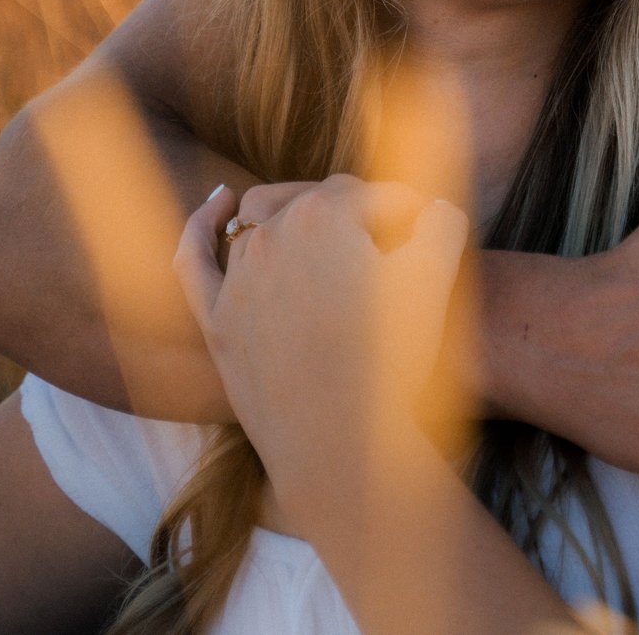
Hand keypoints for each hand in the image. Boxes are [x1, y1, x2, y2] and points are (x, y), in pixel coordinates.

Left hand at [176, 175, 473, 537]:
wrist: (339, 443)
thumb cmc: (391, 360)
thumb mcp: (435, 279)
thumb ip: (442, 224)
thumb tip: (433, 209)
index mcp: (324, 215)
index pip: (372, 194)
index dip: (404, 211)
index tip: (423, 230)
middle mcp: (271, 235)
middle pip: (317, 202)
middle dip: (353, 214)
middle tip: (387, 243)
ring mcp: (236, 278)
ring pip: (263, 224)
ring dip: (296, 224)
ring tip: (328, 240)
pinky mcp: (216, 319)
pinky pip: (196, 258)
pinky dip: (203, 225)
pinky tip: (221, 203)